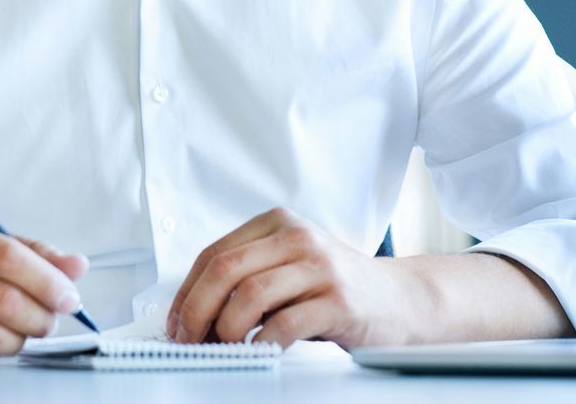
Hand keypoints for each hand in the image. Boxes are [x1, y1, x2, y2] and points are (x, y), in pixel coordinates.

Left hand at [165, 208, 402, 349]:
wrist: (399, 300)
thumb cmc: (335, 287)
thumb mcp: (289, 266)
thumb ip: (248, 276)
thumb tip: (192, 313)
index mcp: (277, 224)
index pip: (213, 254)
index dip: (186, 293)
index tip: (176, 323)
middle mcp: (297, 237)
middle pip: (225, 270)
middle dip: (197, 310)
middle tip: (189, 340)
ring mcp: (320, 266)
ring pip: (250, 295)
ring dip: (225, 330)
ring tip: (222, 348)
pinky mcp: (338, 300)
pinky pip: (286, 323)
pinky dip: (264, 342)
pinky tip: (260, 352)